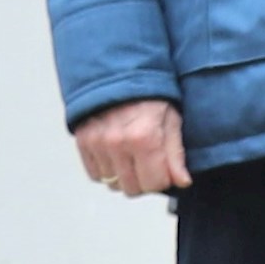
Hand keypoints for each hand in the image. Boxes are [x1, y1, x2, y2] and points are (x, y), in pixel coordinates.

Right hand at [73, 98, 187, 196]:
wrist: (119, 75)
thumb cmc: (151, 98)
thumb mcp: (172, 121)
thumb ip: (176, 155)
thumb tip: (182, 182)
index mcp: (144, 138)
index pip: (153, 184)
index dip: (162, 180)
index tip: (164, 170)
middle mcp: (117, 143)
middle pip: (131, 188)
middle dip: (144, 181)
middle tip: (148, 165)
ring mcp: (96, 143)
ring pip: (112, 183)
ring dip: (124, 176)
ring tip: (132, 157)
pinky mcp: (82, 141)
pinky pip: (94, 174)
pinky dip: (106, 169)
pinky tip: (116, 156)